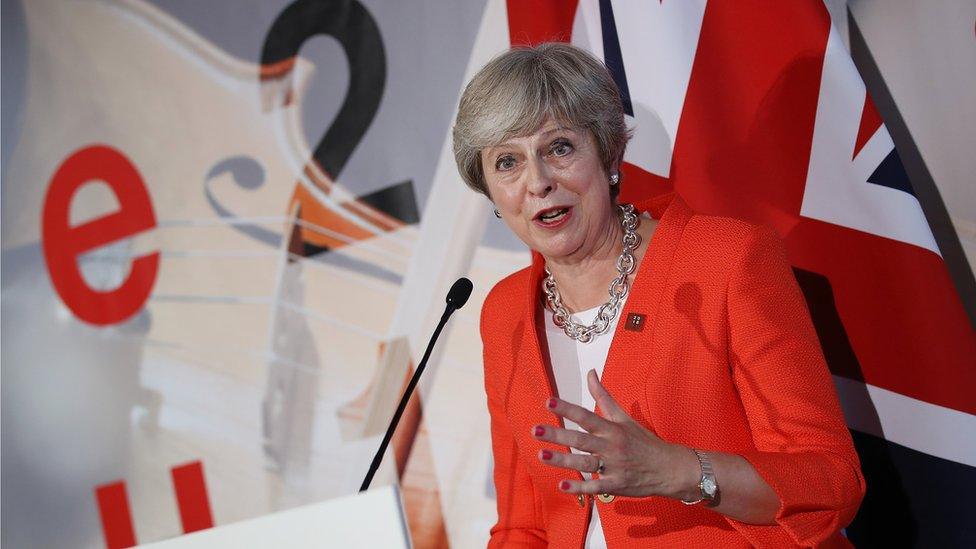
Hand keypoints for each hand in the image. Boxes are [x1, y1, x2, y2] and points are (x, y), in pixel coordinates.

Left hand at [533, 369, 698, 499]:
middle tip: (536, 430)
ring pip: (585, 463)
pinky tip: (561, 485)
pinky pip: (595, 487)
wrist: (670, 468)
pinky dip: (579, 487)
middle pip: (581, 440)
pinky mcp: (616, 485)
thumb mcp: (624, 417)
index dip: (567, 409)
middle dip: (558, 435)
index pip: (586, 416)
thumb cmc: (643, 441)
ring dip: (563, 461)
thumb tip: (590, 373)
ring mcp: (614, 466)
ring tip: (541, 455)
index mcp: (612, 429)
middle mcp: (612, 446)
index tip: (548, 402)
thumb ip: (603, 397)